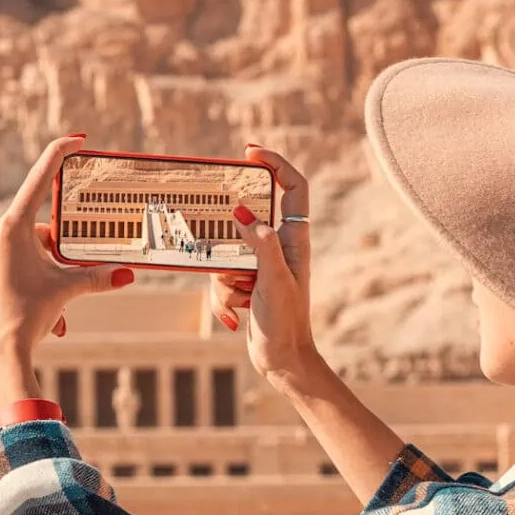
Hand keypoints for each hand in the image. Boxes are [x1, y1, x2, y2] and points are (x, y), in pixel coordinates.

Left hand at [0, 135, 136, 413]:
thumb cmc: (33, 316)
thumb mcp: (68, 289)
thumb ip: (98, 276)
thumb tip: (128, 275)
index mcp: (13, 227)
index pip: (40, 179)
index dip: (59, 154)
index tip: (75, 138)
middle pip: (35, 233)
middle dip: (54, 254)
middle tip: (65, 277)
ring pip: (18, 257)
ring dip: (39, 275)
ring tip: (50, 308)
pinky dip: (17, 287)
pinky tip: (23, 309)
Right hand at [209, 145, 321, 390]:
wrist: (281, 362)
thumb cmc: (286, 324)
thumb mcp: (274, 282)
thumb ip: (261, 245)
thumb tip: (243, 212)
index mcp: (294, 239)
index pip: (292, 187)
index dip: (275, 163)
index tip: (249, 152)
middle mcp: (278, 247)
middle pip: (248, 218)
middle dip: (230, 236)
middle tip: (222, 240)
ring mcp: (260, 265)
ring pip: (226, 250)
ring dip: (224, 277)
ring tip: (244, 298)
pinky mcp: (245, 282)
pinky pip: (220, 276)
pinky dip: (222, 296)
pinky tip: (236, 315)